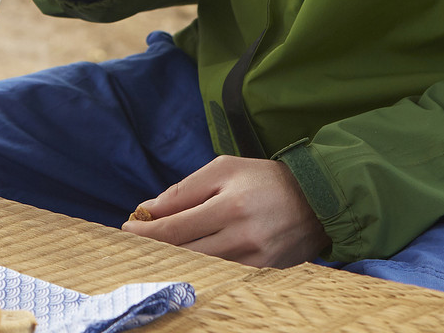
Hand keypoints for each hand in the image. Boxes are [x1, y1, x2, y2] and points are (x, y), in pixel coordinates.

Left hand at [122, 156, 329, 267]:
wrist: (317, 198)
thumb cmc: (265, 178)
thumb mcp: (226, 169)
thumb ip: (186, 188)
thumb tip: (149, 209)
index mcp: (230, 204)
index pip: (175, 227)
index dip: (145, 232)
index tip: (126, 230)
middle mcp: (241, 236)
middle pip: (183, 252)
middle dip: (155, 248)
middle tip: (135, 243)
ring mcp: (252, 260)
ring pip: (199, 267)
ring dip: (174, 259)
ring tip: (159, 250)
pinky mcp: (261, 273)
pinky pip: (221, 274)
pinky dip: (201, 267)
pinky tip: (190, 258)